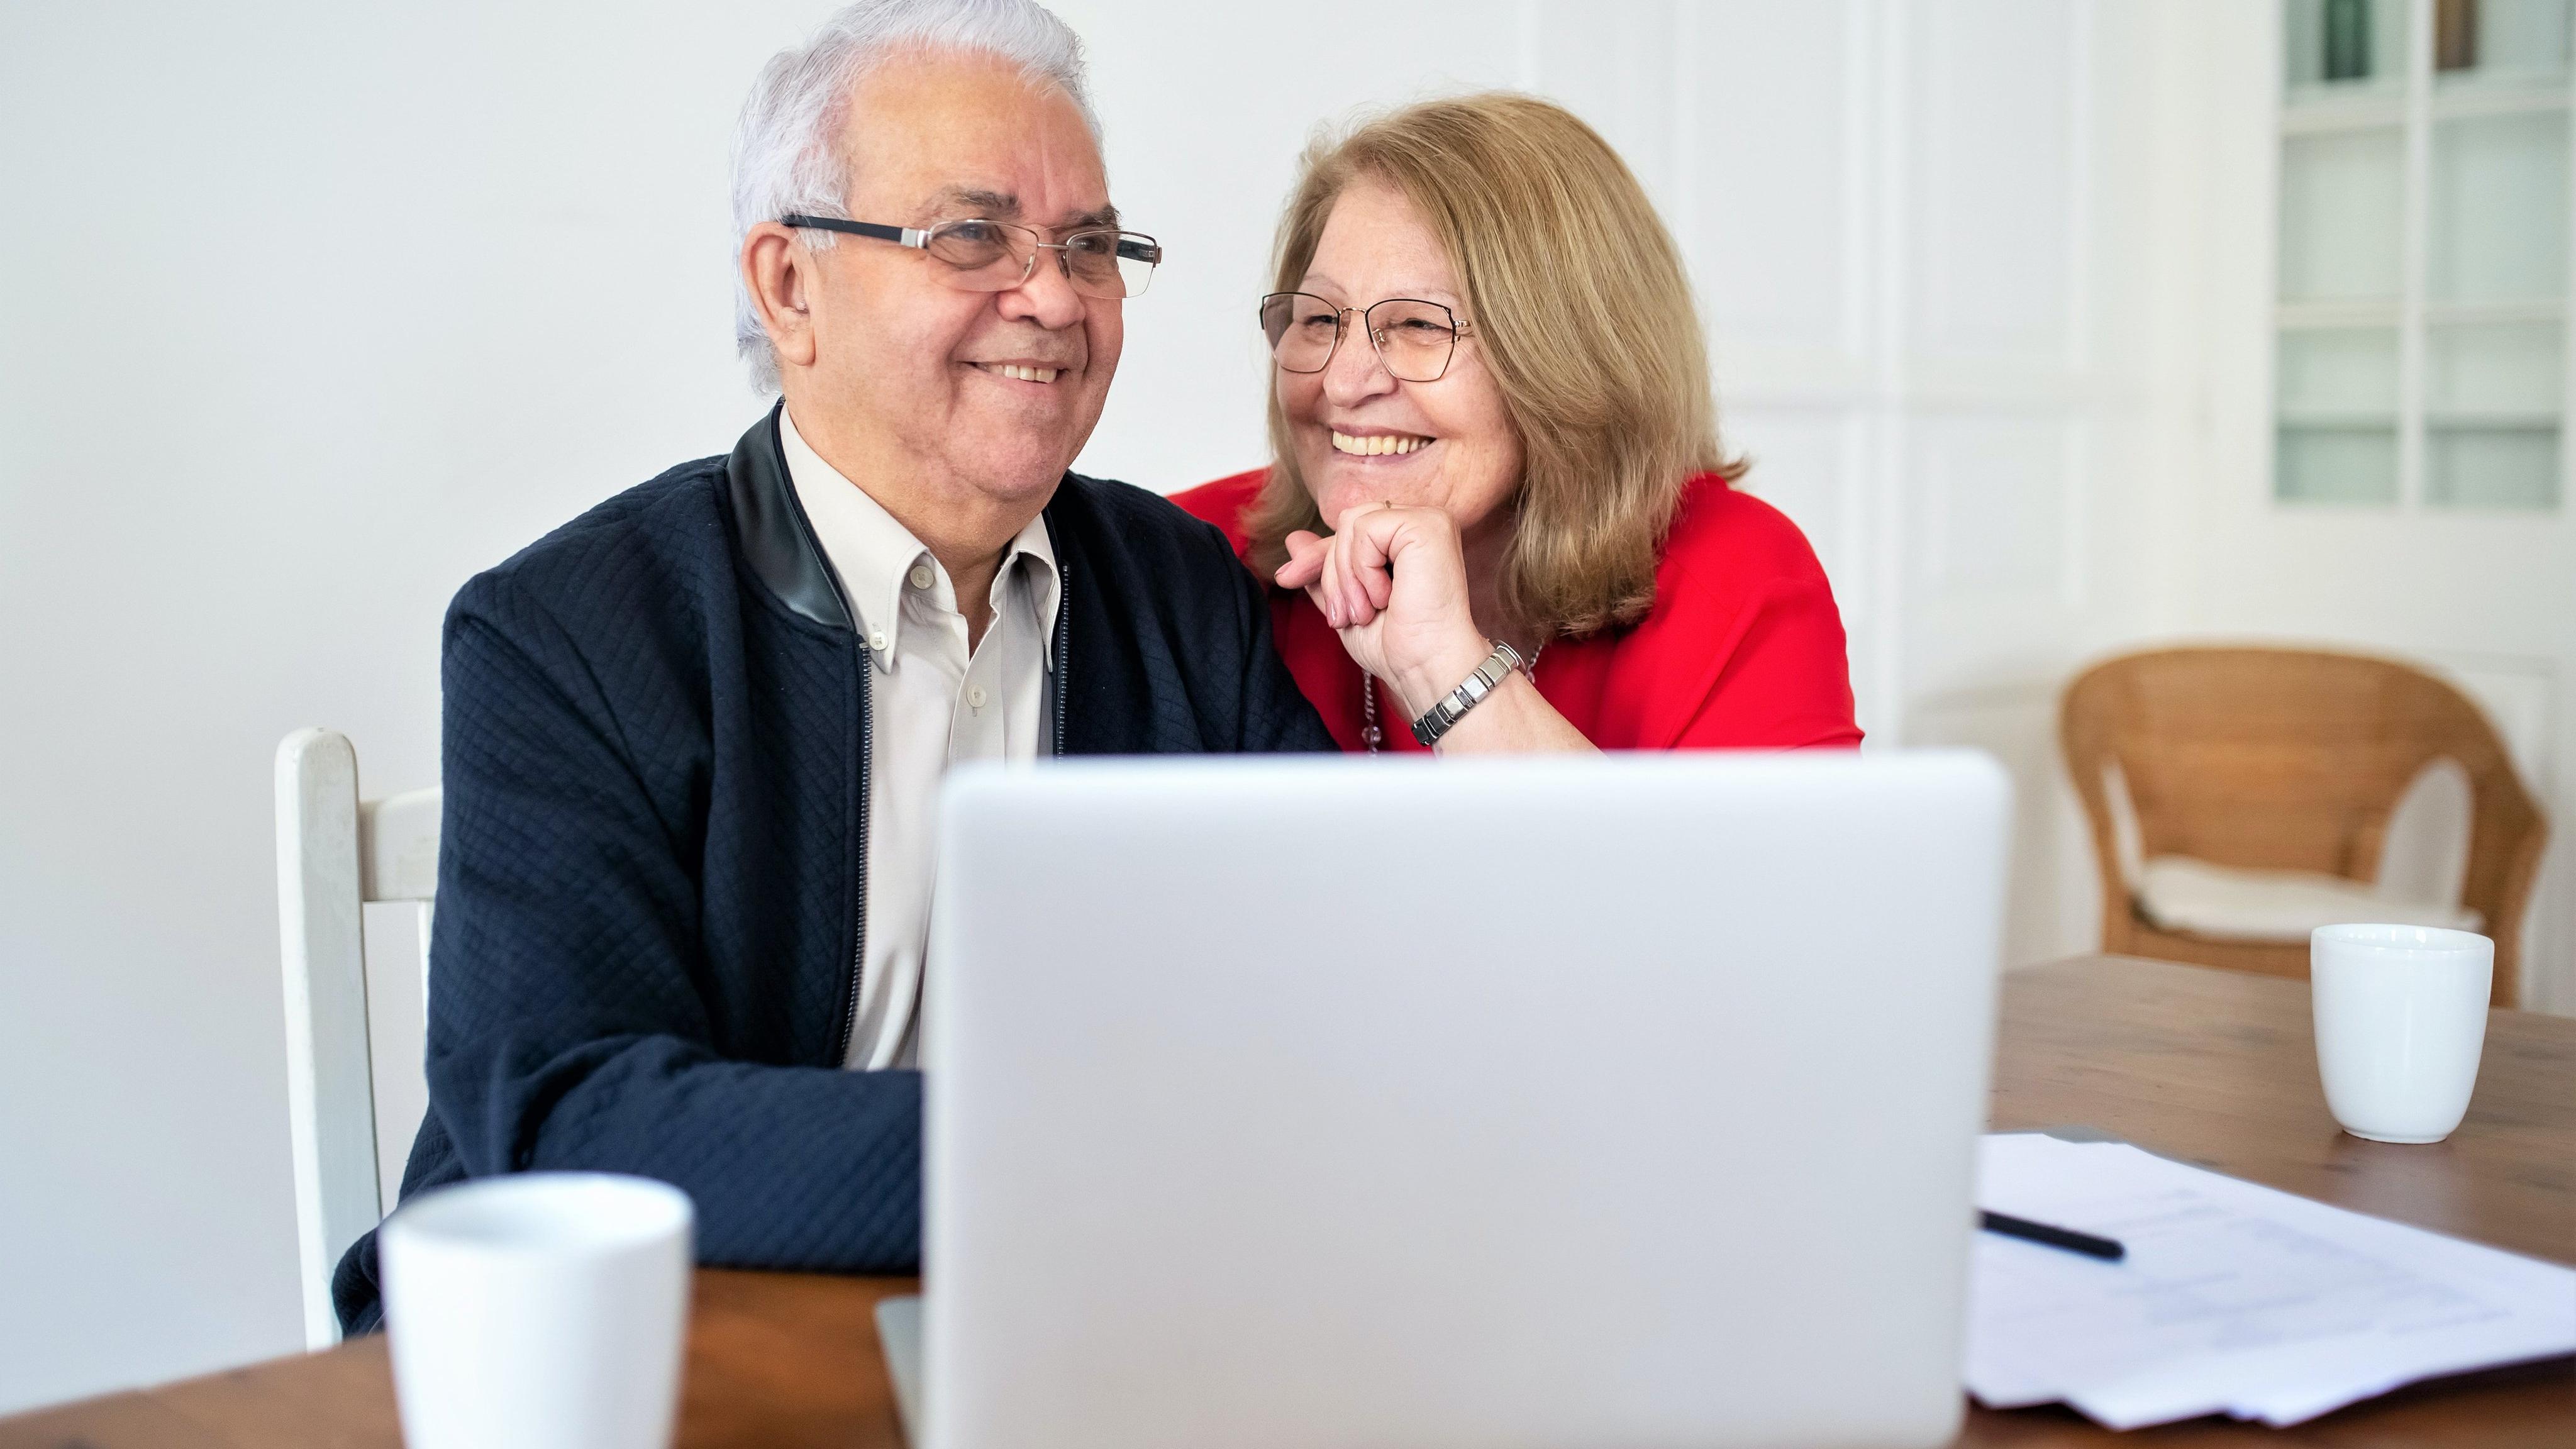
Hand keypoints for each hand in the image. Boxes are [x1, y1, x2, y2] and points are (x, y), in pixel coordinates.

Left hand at [1274, 504, 1491, 717]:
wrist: (1424, 666)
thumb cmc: (1396, 646)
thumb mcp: (1345, 604)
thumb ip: (1323, 571)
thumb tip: (1293, 539)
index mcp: (1406, 540)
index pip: (1349, 531)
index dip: (1317, 557)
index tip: (1286, 578)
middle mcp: (1420, 523)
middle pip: (1347, 523)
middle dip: (1332, 571)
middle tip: (1347, 616)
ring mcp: (1427, 520)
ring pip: (1351, 523)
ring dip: (1346, 575)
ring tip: (1366, 611)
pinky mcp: (1426, 525)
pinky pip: (1366, 528)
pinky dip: (1363, 568)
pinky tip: (1384, 597)